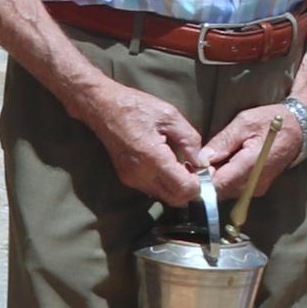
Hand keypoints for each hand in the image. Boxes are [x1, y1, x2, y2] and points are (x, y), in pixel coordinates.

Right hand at [76, 75, 210, 205]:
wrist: (103, 108)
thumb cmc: (137, 107)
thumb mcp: (171, 116)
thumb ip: (190, 141)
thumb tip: (202, 163)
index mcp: (153, 158)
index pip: (183, 189)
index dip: (198, 185)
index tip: (203, 171)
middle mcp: (141, 175)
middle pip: (175, 200)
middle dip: (189, 189)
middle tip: (194, 169)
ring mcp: (132, 179)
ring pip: (164, 197)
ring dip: (176, 187)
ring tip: (181, 165)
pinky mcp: (127, 179)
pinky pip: (152, 190)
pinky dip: (164, 183)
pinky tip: (167, 165)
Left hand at [197, 100, 306, 203]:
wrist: (299, 129)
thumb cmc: (272, 122)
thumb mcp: (244, 122)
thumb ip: (223, 142)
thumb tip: (202, 158)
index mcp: (251, 166)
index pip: (218, 185)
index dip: (202, 178)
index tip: (193, 166)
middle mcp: (255, 183)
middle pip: (220, 191)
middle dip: (207, 178)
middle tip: (201, 160)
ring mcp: (257, 188)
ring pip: (227, 192)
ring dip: (216, 179)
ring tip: (214, 159)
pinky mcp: (258, 188)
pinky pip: (236, 189)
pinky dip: (226, 179)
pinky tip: (225, 163)